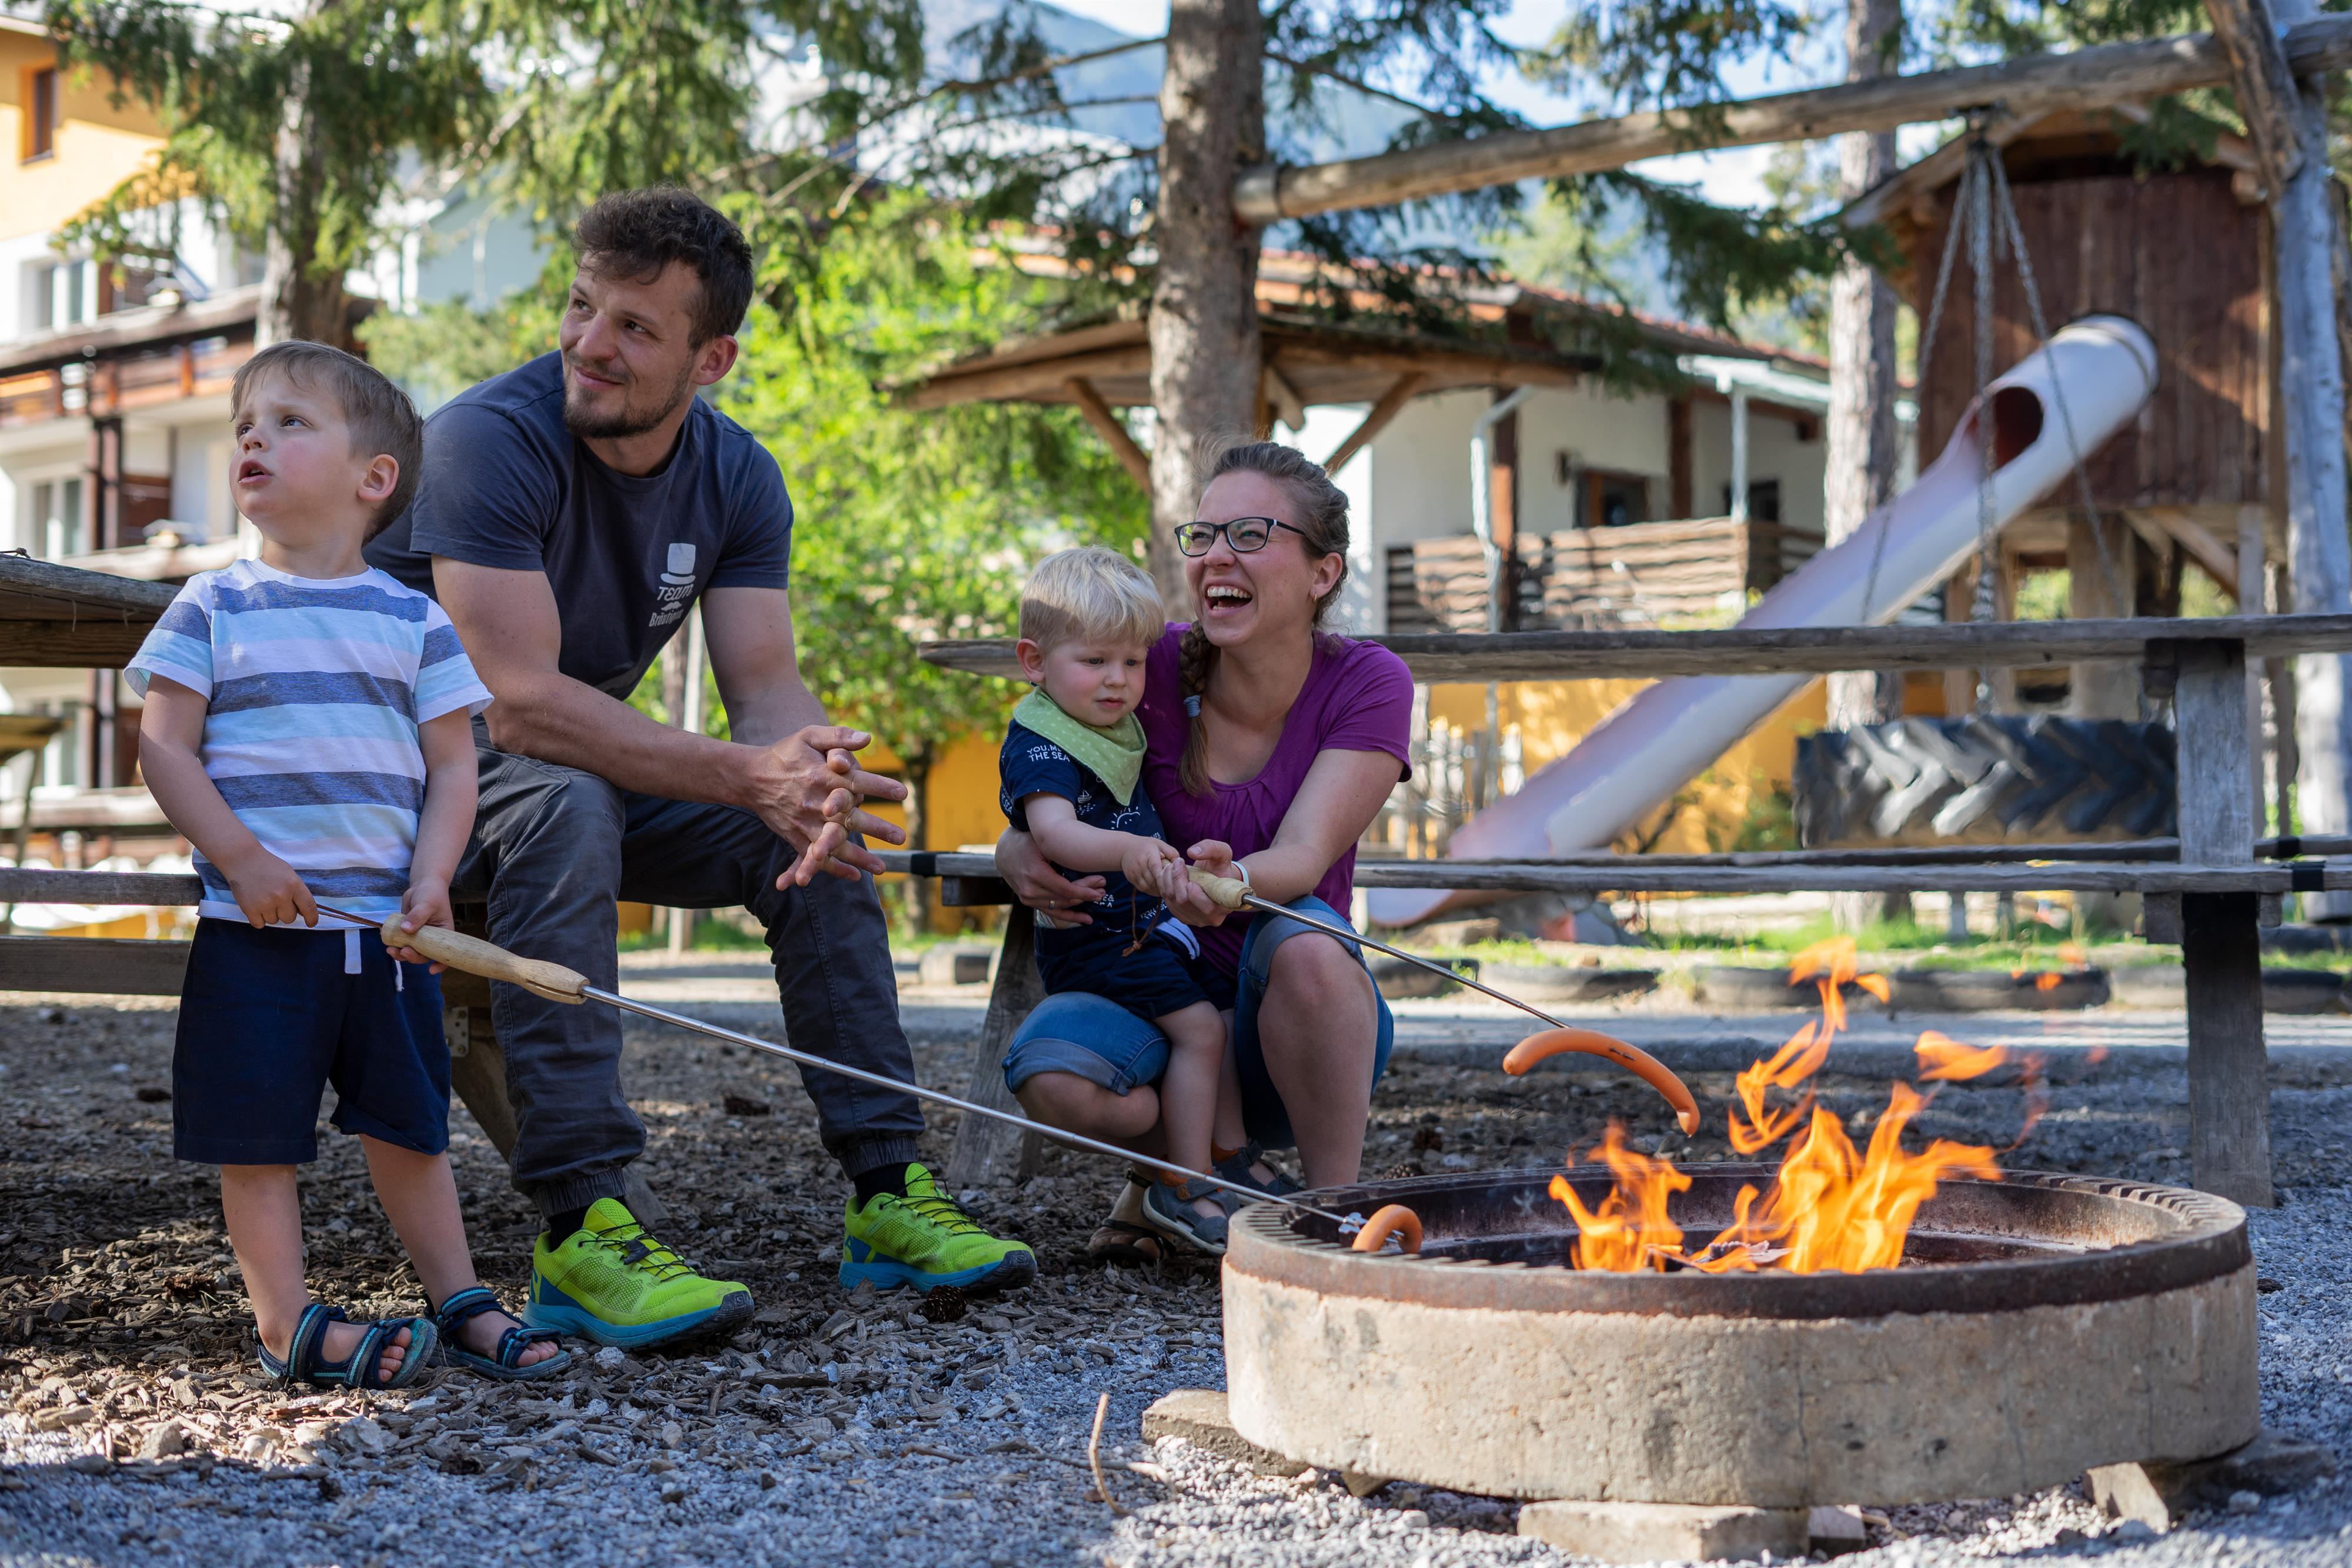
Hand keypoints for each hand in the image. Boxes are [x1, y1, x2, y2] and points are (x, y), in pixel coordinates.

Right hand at [222, 849, 316, 929]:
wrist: (242, 860)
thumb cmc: (268, 866)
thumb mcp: (289, 874)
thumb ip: (297, 892)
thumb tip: (302, 912)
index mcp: (294, 885)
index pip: (309, 907)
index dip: (312, 918)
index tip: (311, 923)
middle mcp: (281, 895)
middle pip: (290, 918)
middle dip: (285, 912)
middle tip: (276, 900)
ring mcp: (265, 903)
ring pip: (274, 921)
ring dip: (270, 914)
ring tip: (263, 899)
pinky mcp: (249, 909)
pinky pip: (259, 924)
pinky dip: (258, 918)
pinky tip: (256, 906)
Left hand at [388, 879, 453, 971]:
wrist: (422, 885)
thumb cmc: (431, 894)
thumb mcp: (426, 904)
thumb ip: (416, 917)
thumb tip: (405, 930)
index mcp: (444, 934)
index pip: (444, 953)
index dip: (440, 964)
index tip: (430, 970)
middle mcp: (432, 939)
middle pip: (424, 955)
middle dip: (413, 957)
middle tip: (403, 951)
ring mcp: (419, 937)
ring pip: (411, 952)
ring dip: (400, 954)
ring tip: (390, 950)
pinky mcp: (408, 933)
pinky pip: (401, 943)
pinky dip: (395, 945)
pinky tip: (387, 943)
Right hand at [744, 725, 908, 887]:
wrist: (750, 776)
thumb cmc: (785, 754)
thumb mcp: (809, 736)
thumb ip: (838, 736)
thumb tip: (868, 738)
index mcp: (820, 775)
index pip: (855, 781)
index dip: (879, 786)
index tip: (902, 792)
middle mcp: (814, 802)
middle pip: (848, 817)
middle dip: (876, 827)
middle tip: (901, 837)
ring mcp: (803, 822)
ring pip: (834, 843)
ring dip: (858, 857)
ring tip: (881, 867)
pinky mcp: (794, 836)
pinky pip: (815, 856)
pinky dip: (833, 868)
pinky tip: (854, 876)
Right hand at [994, 830, 1105, 927]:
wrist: (1005, 851)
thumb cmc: (1027, 843)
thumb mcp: (1043, 844)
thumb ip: (1061, 854)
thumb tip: (1087, 862)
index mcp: (1035, 874)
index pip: (1065, 889)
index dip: (1084, 892)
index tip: (1100, 889)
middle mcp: (1030, 890)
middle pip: (1064, 898)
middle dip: (1085, 896)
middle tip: (1103, 891)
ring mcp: (1028, 898)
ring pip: (1059, 907)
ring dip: (1079, 906)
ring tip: (1097, 901)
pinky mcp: (1029, 902)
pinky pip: (1051, 912)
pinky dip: (1068, 916)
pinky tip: (1084, 920)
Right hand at [1121, 837, 1181, 899]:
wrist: (1125, 848)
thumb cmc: (1147, 846)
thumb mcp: (1160, 844)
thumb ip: (1171, 853)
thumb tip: (1181, 864)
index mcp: (1148, 854)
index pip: (1156, 867)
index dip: (1165, 876)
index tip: (1174, 880)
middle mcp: (1140, 864)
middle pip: (1153, 880)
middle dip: (1164, 885)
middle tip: (1174, 887)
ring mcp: (1134, 872)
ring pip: (1148, 887)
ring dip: (1159, 890)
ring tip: (1168, 889)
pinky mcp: (1131, 879)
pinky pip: (1143, 889)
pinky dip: (1152, 891)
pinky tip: (1159, 889)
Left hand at [1161, 840, 1237, 927]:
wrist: (1216, 878)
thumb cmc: (1221, 867)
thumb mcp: (1222, 853)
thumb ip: (1212, 848)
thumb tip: (1193, 852)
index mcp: (1224, 906)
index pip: (1208, 908)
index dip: (1196, 895)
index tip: (1191, 881)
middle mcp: (1210, 918)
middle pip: (1184, 902)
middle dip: (1177, 880)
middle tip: (1177, 863)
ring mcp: (1195, 919)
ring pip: (1173, 902)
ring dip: (1168, 881)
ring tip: (1172, 866)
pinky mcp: (1183, 916)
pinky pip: (1168, 903)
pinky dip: (1165, 887)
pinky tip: (1169, 876)